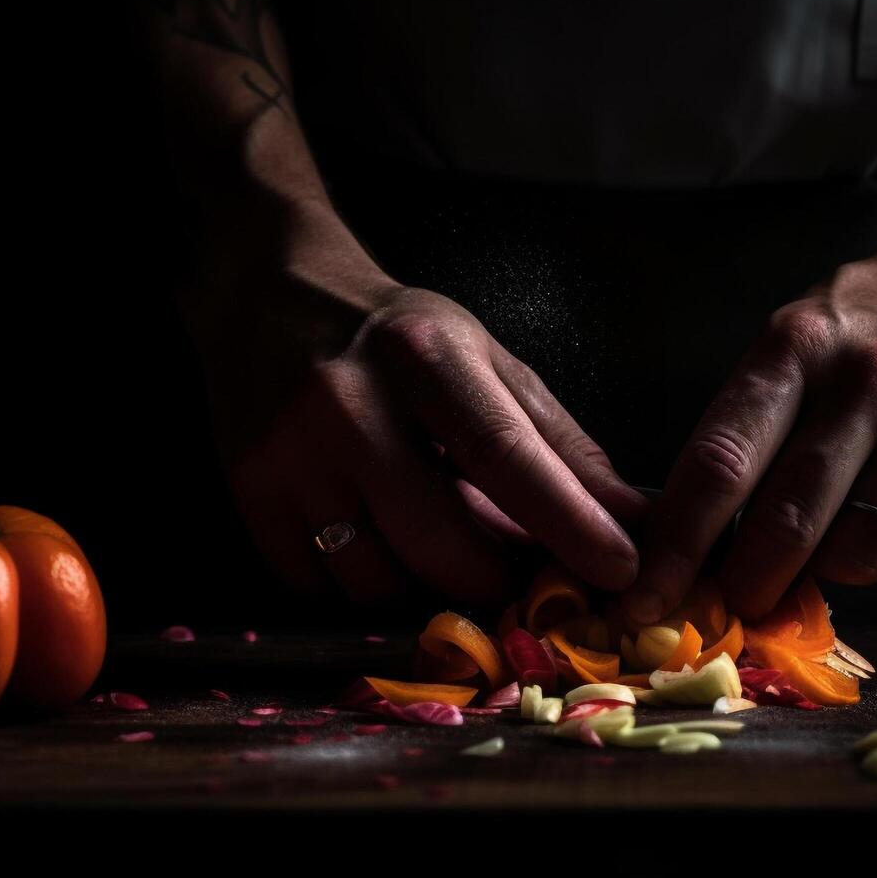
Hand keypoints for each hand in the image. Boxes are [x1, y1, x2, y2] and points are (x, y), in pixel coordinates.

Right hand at [195, 278, 645, 602]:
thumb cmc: (397, 334)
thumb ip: (558, 442)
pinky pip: (319, 587)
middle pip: (440, 541)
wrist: (266, 290)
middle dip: (492, 577)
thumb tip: (628, 520)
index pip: (505, 453)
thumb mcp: (485, 359)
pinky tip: (371, 535)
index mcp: (426, 357)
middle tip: (513, 571)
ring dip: (421, 584)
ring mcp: (289, 456)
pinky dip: (359, 581)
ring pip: (376, 581)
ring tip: (430, 536)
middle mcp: (349, 406)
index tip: (619, 569)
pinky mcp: (247, 495)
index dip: (566, 520)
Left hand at [624, 231, 876, 623]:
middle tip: (734, 603)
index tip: (644, 597)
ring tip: (821, 552)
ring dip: (829, 574)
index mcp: (795, 348)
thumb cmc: (872, 319)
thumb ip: (751, 424)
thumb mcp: (796, 338)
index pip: (719, 463)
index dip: (677, 544)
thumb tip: (697, 536)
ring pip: (861, 552)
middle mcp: (865, 382)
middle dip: (748, 583)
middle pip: (786, 521)